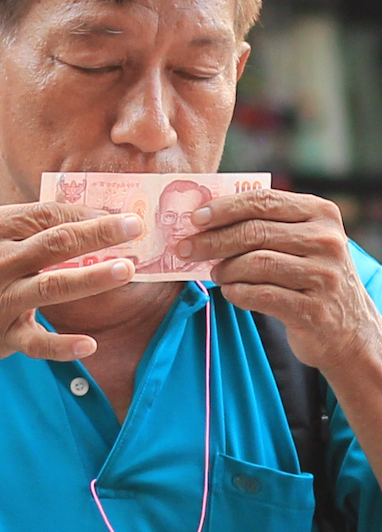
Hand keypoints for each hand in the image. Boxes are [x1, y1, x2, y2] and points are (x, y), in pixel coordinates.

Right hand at [0, 201, 139, 375]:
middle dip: (100, 232)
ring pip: (53, 286)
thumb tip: (66, 216)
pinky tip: (89, 344)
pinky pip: (37, 343)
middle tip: (135, 228)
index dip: (85, 212)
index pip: (45, 214)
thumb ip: (12, 229)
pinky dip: (63, 345)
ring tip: (126, 270)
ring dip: (93, 278)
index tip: (116, 213)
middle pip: (56, 242)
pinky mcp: (0, 337)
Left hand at [178, 189, 381, 373]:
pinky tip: (231, 292)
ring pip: (255, 264)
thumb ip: (266, 225)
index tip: (194, 218)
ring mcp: (323, 275)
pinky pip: (260, 295)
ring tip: (216, 274)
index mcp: (321, 213)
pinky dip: (237, 293)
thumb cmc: (311, 277)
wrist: (347, 330)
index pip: (263, 201)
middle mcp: (326, 241)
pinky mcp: (313, 309)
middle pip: (254, 232)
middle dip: (212, 240)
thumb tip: (205, 220)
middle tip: (185, 249)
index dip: (224, 208)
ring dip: (225, 270)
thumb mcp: (302, 242)